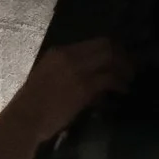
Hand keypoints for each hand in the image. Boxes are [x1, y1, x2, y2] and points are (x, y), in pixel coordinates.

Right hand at [0, 40, 130, 147]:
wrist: (27, 116)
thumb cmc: (36, 101)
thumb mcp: (50, 75)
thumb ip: (71, 69)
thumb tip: (95, 72)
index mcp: (59, 52)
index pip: (95, 42)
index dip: (114, 48)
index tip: (123, 57)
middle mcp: (69, 56)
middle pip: (107, 47)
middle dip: (124, 56)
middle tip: (132, 68)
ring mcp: (77, 70)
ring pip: (111, 60)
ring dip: (125, 70)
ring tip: (129, 80)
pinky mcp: (84, 87)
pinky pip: (110, 79)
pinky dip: (121, 84)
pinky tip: (124, 90)